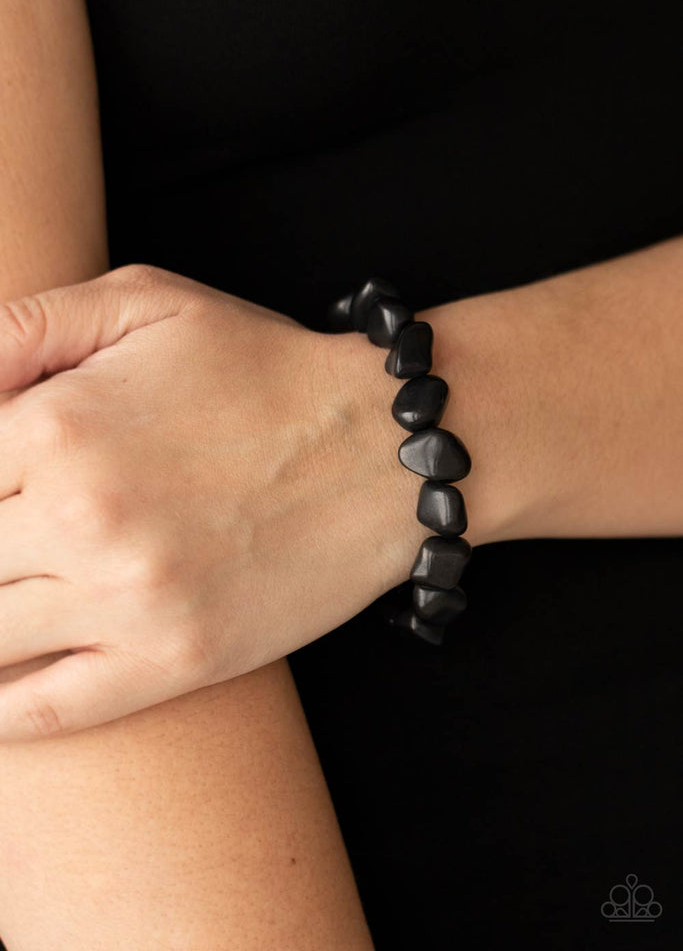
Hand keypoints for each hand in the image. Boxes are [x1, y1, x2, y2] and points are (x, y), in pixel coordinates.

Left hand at [0, 264, 423, 740]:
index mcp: (57, 426)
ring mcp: (128, 603)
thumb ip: (20, 330)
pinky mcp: (174, 663)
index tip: (1, 489)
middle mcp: (81, 520)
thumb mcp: (144, 301)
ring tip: (11, 588)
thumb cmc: (263, 369)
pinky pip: (45, 709)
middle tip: (10, 538)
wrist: (384, 449)